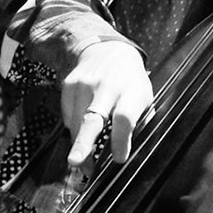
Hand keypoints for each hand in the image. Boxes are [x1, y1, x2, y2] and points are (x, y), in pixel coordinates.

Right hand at [62, 38, 153, 172]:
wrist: (109, 51)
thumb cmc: (130, 82)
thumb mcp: (144, 99)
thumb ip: (138, 123)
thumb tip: (123, 154)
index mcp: (131, 90)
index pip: (124, 118)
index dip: (120, 140)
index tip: (119, 158)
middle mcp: (107, 86)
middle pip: (93, 118)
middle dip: (83, 142)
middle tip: (76, 162)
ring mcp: (85, 83)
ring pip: (77, 122)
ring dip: (79, 145)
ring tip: (84, 161)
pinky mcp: (68, 84)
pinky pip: (67, 116)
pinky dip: (74, 128)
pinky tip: (82, 129)